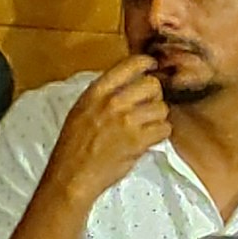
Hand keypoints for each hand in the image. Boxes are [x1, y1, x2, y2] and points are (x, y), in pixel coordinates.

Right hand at [44, 55, 174, 211]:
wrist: (73, 175)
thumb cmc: (74, 146)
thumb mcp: (81, 110)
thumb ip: (103, 95)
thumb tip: (128, 85)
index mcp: (96, 92)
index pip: (129, 65)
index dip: (146, 63)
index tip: (152, 66)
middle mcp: (112, 102)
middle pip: (152, 85)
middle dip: (154, 95)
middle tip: (148, 106)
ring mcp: (127, 121)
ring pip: (162, 108)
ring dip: (158, 118)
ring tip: (146, 127)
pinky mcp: (138, 141)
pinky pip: (164, 129)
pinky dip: (160, 135)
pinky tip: (149, 139)